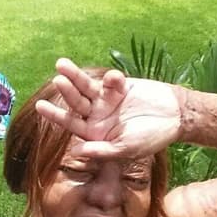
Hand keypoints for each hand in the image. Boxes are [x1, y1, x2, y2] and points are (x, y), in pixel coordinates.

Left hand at [35, 58, 184, 158]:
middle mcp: (98, 117)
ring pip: (87, 88)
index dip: (55, 115)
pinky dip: (112, 79)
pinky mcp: (119, 86)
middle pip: (76, 103)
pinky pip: (110, 81)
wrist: (176, 116)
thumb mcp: (127, 148)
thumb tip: (77, 152)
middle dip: (67, 92)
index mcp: (96, 134)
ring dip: (76, 76)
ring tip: (62, 65)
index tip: (40, 106)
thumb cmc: (152, 138)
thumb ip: (103, 150)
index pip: (71, 124)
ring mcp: (107, 100)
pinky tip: (118, 79)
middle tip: (57, 80)